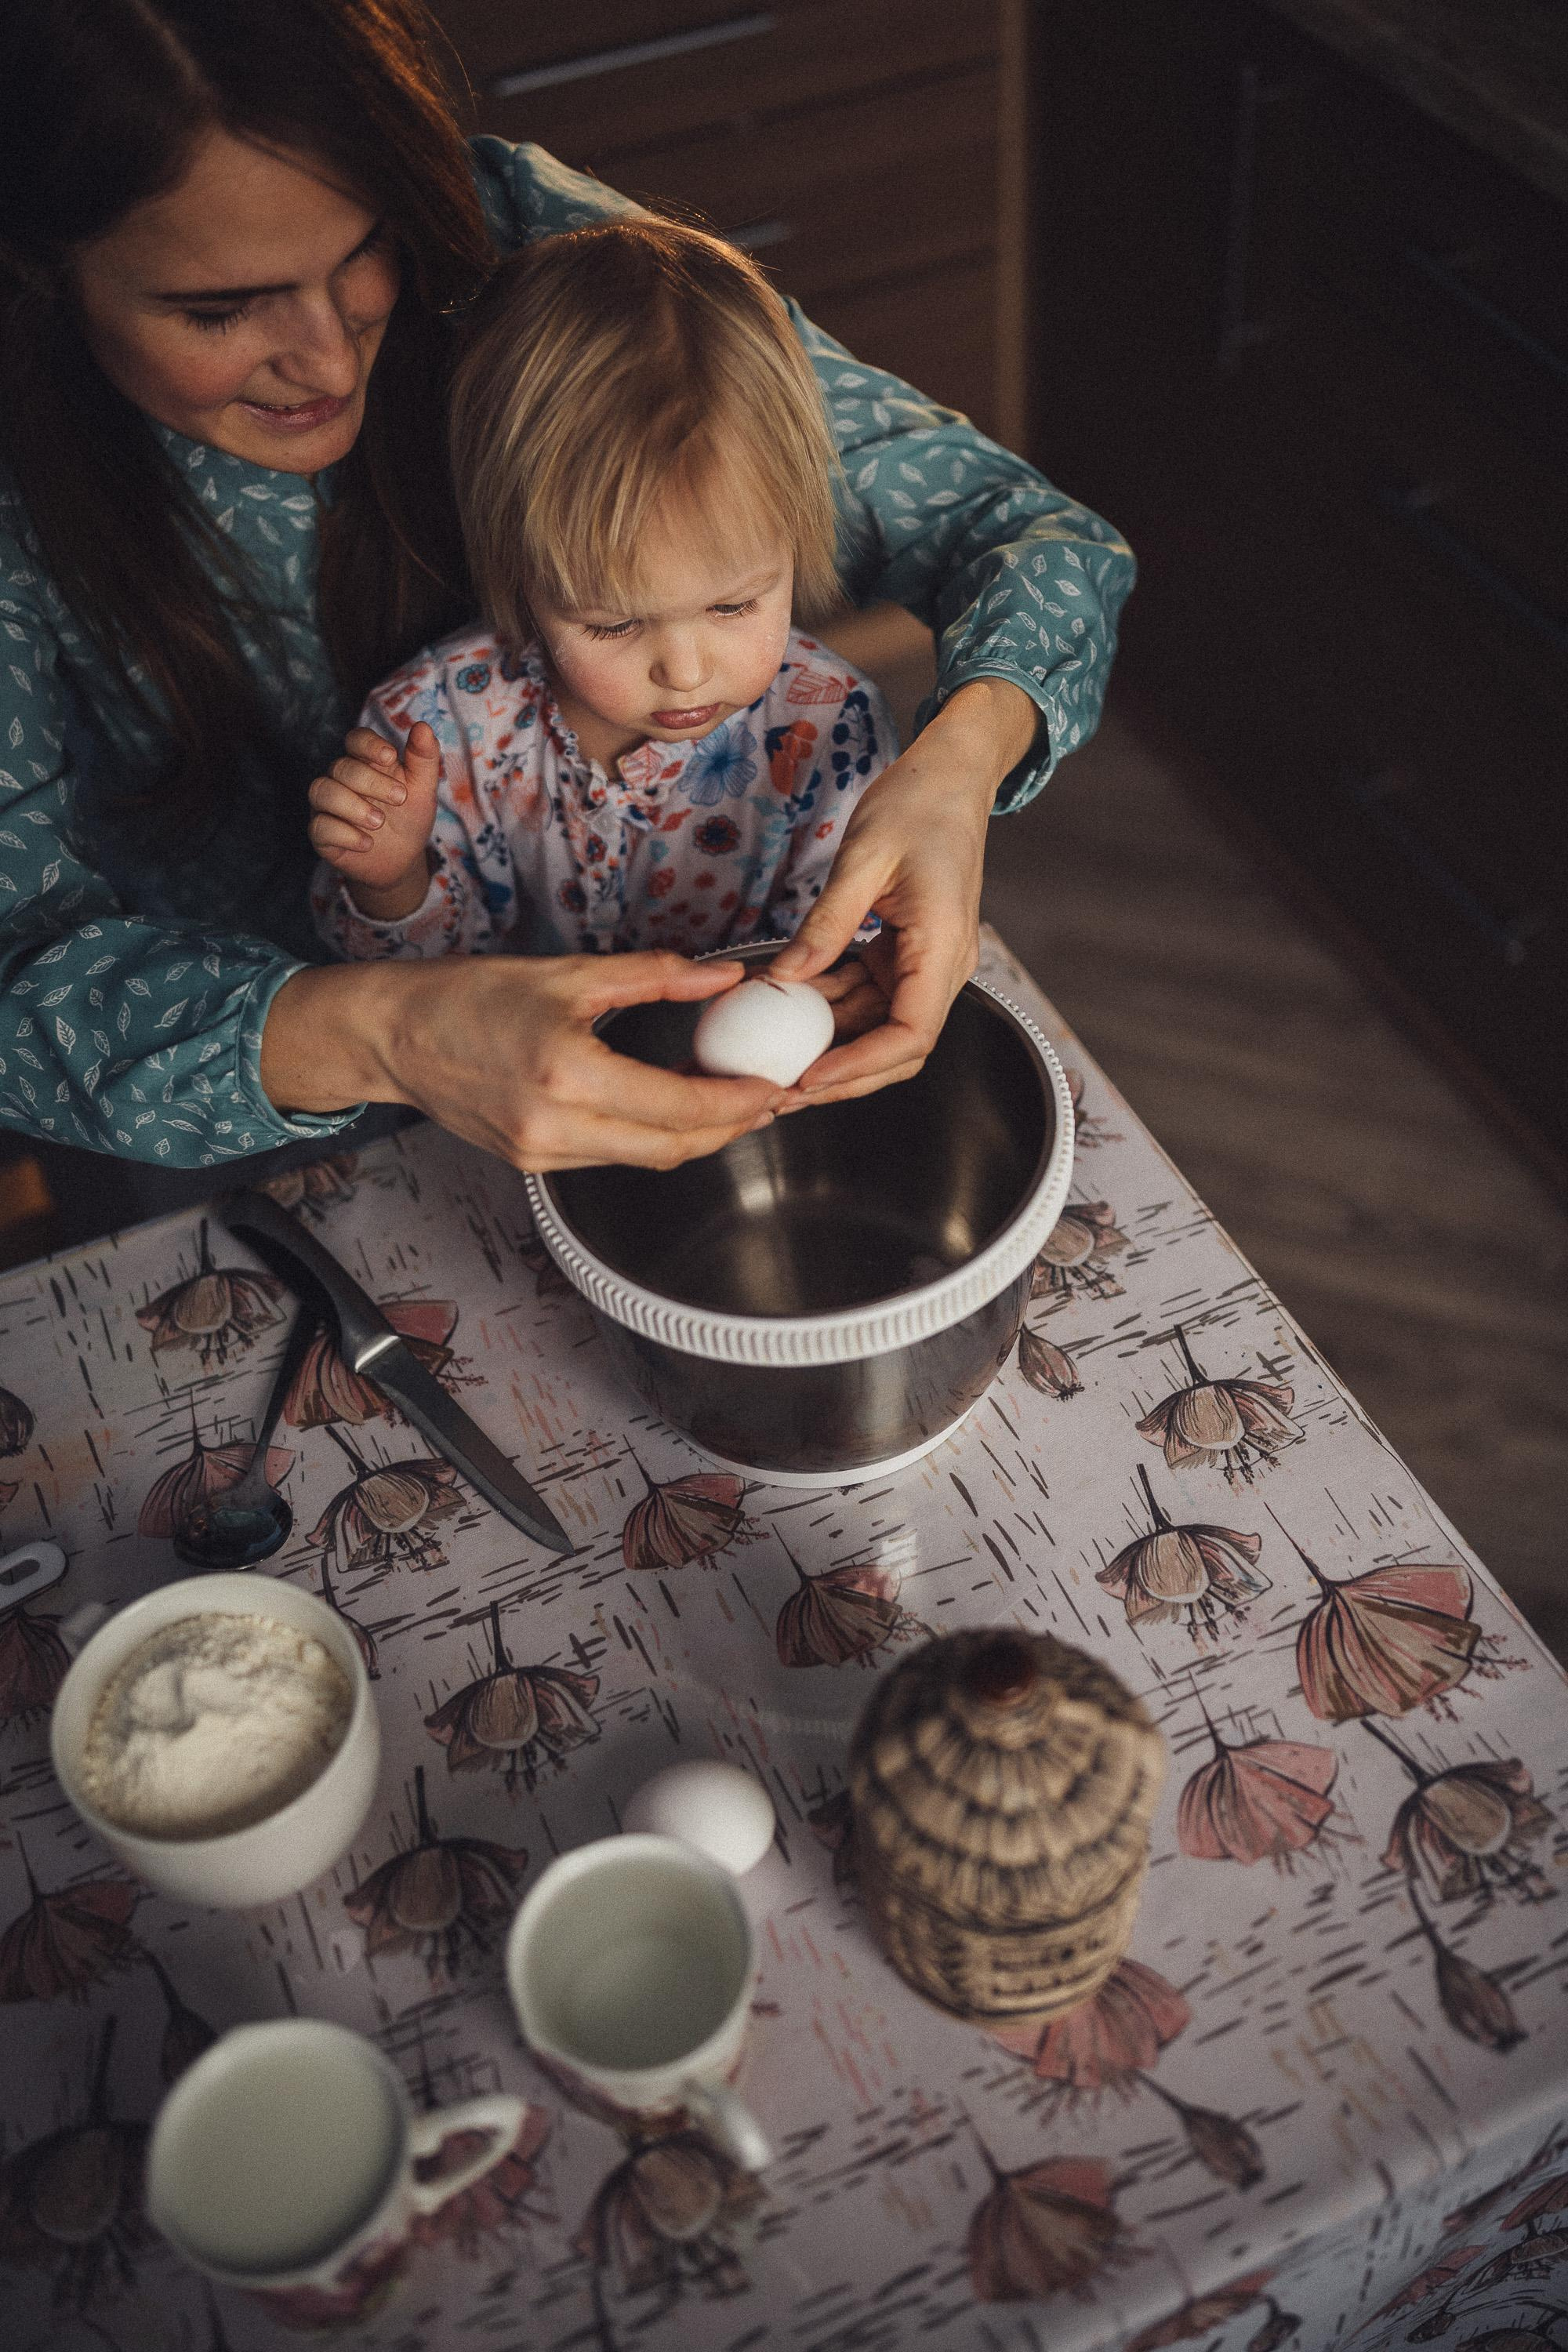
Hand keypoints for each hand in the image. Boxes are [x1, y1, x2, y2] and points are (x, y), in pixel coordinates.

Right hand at [261, 951, 784, 1172]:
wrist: (394, 1037)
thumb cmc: (467, 997)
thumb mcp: (568, 973)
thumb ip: (655, 976)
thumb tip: (724, 979)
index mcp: (567, 1075)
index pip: (678, 1105)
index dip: (736, 1101)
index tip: (772, 1085)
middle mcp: (556, 1126)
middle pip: (672, 1146)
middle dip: (729, 1127)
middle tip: (765, 1097)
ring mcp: (543, 1152)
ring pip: (645, 1157)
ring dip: (693, 1133)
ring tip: (727, 1097)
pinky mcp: (533, 1161)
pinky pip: (612, 1155)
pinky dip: (650, 1134)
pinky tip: (668, 1104)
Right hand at [307, 721, 442, 917]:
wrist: (403, 861)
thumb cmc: (409, 818)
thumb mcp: (423, 790)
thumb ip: (423, 759)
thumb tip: (424, 727)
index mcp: (365, 762)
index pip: (356, 739)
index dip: (368, 744)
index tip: (390, 756)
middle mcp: (341, 779)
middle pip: (341, 766)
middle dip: (370, 781)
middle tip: (400, 799)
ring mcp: (328, 805)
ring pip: (322, 791)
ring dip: (352, 806)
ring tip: (379, 822)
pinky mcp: (321, 833)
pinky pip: (320, 826)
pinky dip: (345, 834)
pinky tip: (367, 843)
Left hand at [768, 677, 1038, 1102]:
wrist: (949, 775)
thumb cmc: (918, 803)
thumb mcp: (863, 859)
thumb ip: (826, 924)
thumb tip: (784, 980)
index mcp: (943, 949)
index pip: (910, 1035)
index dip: (859, 1066)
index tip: (809, 1077)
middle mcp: (942, 967)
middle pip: (895, 1046)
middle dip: (840, 1074)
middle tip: (780, 1090)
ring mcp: (924, 963)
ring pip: (876, 1025)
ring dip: (828, 1042)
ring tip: (772, 1055)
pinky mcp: (904, 953)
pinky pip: (866, 994)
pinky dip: (828, 1005)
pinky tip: (785, 1006)